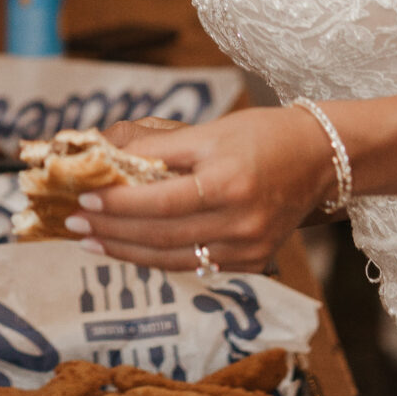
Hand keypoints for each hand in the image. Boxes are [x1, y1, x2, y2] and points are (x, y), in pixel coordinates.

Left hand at [62, 108, 334, 271]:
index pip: (159, 202)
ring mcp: (249, 248)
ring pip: (173, 258)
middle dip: (112, 233)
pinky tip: (131, 250)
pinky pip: (195, 265)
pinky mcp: (253, 261)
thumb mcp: (209, 130)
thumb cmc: (263, 135)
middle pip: (161, 235)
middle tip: (74, 226)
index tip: (83, 203)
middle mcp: (240, 222)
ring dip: (127, 253)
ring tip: (92, 243)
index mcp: (228, 183)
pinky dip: (158, 258)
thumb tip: (106, 152)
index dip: (118, 206)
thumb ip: (158, 147)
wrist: (322, 158)